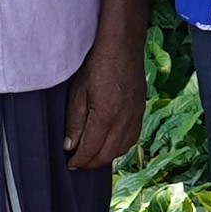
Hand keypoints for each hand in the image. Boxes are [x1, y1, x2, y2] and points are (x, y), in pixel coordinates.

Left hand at [64, 32, 146, 169]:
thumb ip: (74, 122)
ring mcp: (135, 117)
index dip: (79, 161)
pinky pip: (132, 139)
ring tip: (92, 156)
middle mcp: (123, 121)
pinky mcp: (140, 112)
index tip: (70, 164)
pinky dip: (120, 147)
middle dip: (91, 163)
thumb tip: (70, 145)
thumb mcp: (78, 92)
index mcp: (105, 116)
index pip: (91, 150)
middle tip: (78, 163)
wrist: (123, 46)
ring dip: (106, 157)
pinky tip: (111, 144)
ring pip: (121, 150)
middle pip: (107, 155)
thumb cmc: (97, 65)